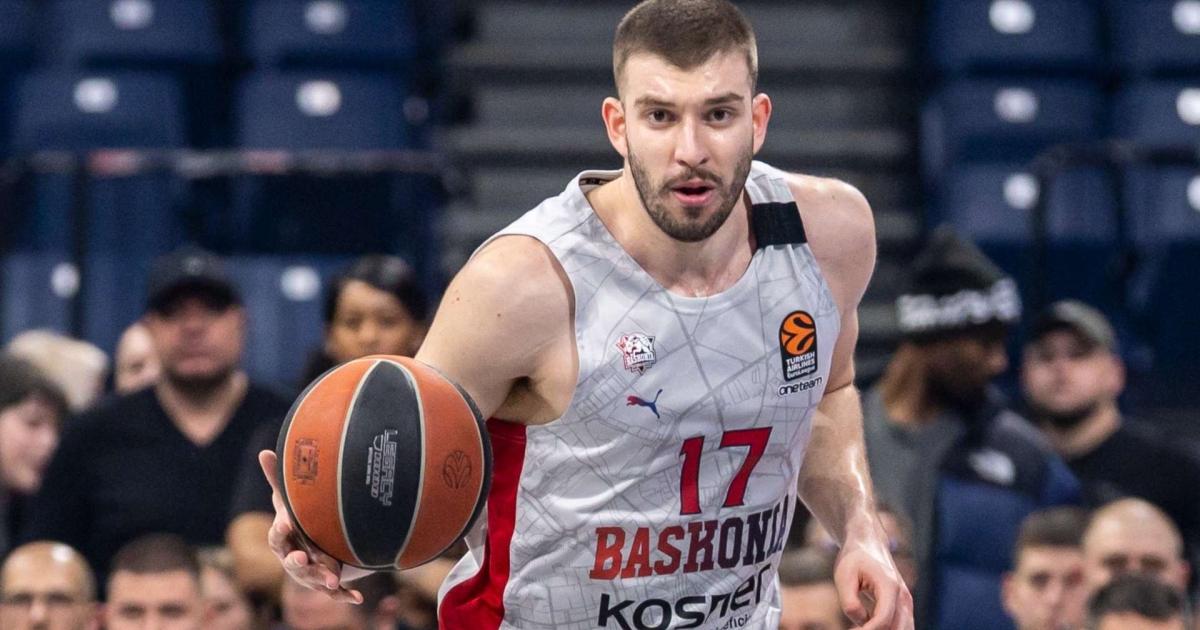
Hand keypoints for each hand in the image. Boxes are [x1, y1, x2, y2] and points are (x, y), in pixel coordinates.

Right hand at [258, 450, 371, 602]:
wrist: (312, 547)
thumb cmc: (297, 521)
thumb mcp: (287, 501)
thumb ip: (277, 480)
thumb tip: (263, 451)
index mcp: (284, 540)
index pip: (278, 536)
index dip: (281, 528)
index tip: (287, 521)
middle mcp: (294, 559)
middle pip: (292, 562)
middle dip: (296, 561)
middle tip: (303, 557)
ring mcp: (310, 574)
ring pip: (314, 579)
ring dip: (323, 578)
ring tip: (333, 578)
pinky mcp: (326, 583)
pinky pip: (335, 594)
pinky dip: (345, 597)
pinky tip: (357, 599)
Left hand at [833, 522, 913, 628]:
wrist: (869, 543)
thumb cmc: (854, 559)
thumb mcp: (843, 576)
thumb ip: (850, 602)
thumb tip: (861, 623)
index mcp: (889, 586)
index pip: (883, 620)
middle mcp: (903, 596)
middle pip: (898, 629)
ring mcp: (906, 602)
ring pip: (904, 629)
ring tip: (861, 628)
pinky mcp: (903, 607)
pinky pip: (901, 626)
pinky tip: (868, 627)